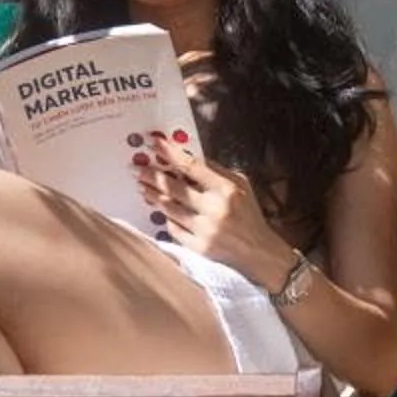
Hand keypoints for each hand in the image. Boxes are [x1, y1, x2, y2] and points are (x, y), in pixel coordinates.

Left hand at [131, 131, 287, 283]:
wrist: (260, 253)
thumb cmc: (248, 215)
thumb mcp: (241, 185)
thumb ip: (215, 170)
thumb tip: (186, 156)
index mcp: (227, 189)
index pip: (193, 166)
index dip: (171, 153)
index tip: (154, 143)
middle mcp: (215, 209)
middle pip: (174, 188)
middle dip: (152, 175)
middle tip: (137, 168)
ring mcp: (205, 230)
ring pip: (169, 208)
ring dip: (153, 195)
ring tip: (142, 186)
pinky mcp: (199, 248)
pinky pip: (173, 228)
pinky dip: (166, 217)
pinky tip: (159, 209)